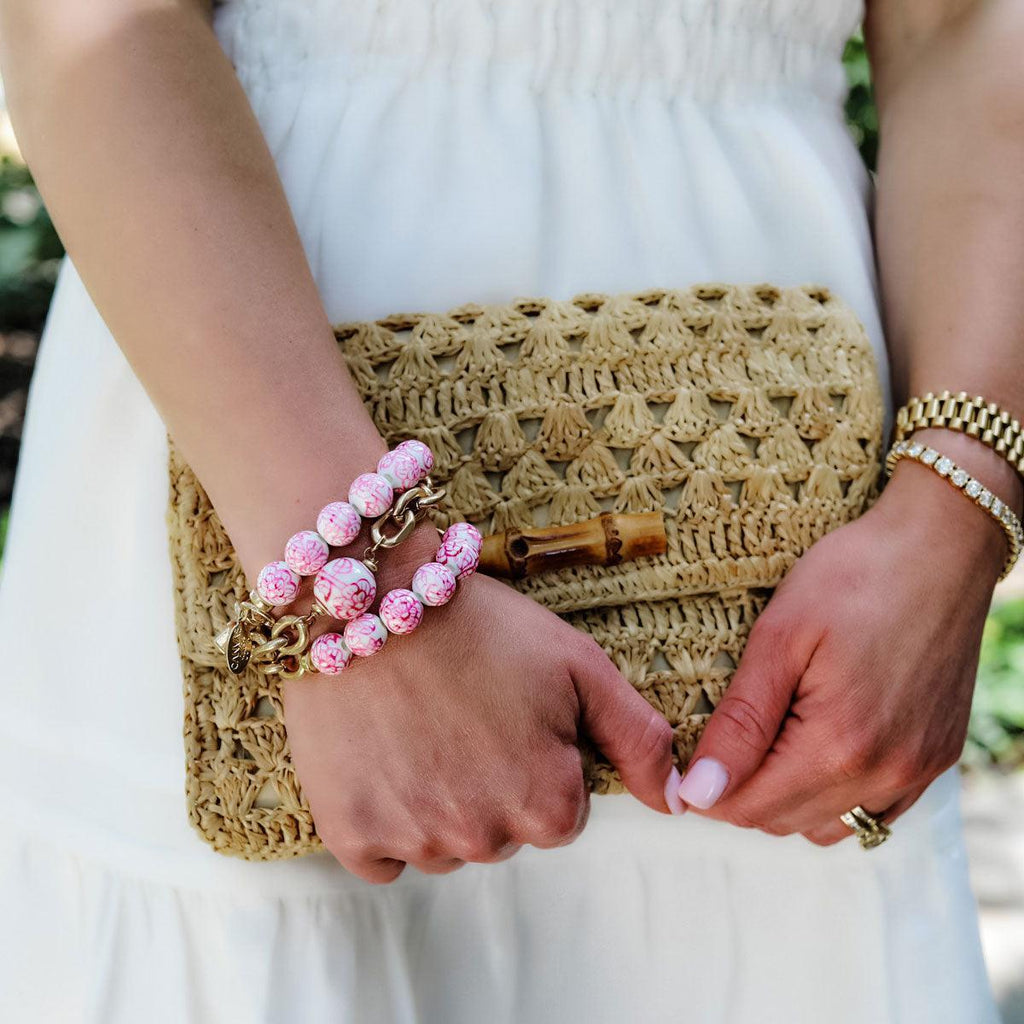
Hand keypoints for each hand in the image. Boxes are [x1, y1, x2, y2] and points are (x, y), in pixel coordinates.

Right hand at [276, 524, 677, 882]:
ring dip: (436, 802)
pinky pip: (379, 856)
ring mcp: (411, 839)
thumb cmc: (480, 623)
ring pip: (442, 844)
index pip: (561, 813)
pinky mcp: (347, 832)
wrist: (368, 594)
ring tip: (419, 726)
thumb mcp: (578, 664)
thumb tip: (681, 801)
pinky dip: (381, 818)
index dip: (539, 760)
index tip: (509, 714)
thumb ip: (639, 738)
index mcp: (546, 804)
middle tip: (464, 713)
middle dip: (491, 784)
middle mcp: (482, 837)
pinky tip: (383, 757)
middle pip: (501, 832)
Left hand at [675, 431, 1018, 843]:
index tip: (684, 758)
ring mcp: (918, 770)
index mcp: (840, 745)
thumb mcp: (780, 637)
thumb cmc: (854, 577)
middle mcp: (886, 773)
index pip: (750, 808)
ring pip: (829, 826)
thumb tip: (698, 793)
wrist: (941, 546)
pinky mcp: (938, 758)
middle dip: (740, 792)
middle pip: (785, 822)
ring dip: (786, 799)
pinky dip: (834, 796)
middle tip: (719, 737)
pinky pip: (874, 810)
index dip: (706, 791)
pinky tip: (815, 748)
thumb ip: (739, 723)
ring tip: (765, 741)